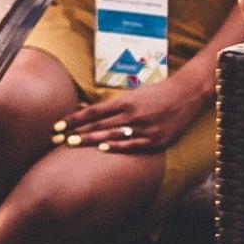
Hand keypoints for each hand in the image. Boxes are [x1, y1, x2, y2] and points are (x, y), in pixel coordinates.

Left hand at [57, 69, 210, 154]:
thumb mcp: (132, 96)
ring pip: (111, 135)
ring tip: (71, 145)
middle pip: (98, 124)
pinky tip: (102, 149)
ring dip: (89, 140)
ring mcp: (143, 127)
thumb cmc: (156, 94)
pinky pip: (132, 144)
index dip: (74, 119)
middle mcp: (131, 113)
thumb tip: (85, 111)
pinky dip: (117, 146)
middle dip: (75, 132)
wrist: (186, 95)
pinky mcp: (155, 139)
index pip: (93, 112)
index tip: (57, 126)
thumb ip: (110, 106)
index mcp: (124, 101)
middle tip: (56, 139)